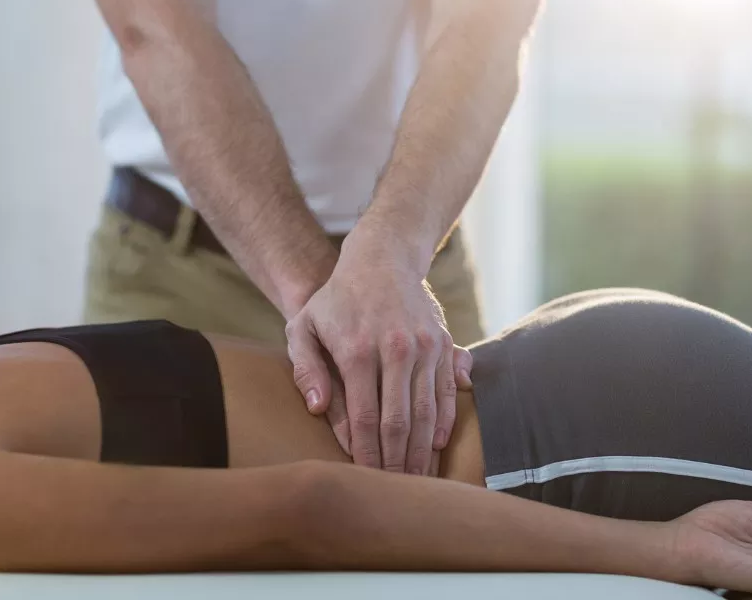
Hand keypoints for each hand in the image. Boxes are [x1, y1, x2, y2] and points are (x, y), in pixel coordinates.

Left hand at [285, 238, 473, 474]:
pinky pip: (447, 392)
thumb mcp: (304, 325)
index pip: (365, 419)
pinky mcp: (444, 343)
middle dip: (397, 464)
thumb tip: (318, 408)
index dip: (367, 456)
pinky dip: (444, 422)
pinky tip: (436, 445)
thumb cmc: (335, 299)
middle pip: (399, 422)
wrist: (381, 258)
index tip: (366, 481)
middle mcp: (395, 350)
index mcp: (358, 351)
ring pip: (427, 412)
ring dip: (422, 451)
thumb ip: (306, 368)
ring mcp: (424, 347)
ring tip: (417, 481)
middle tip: (395, 493)